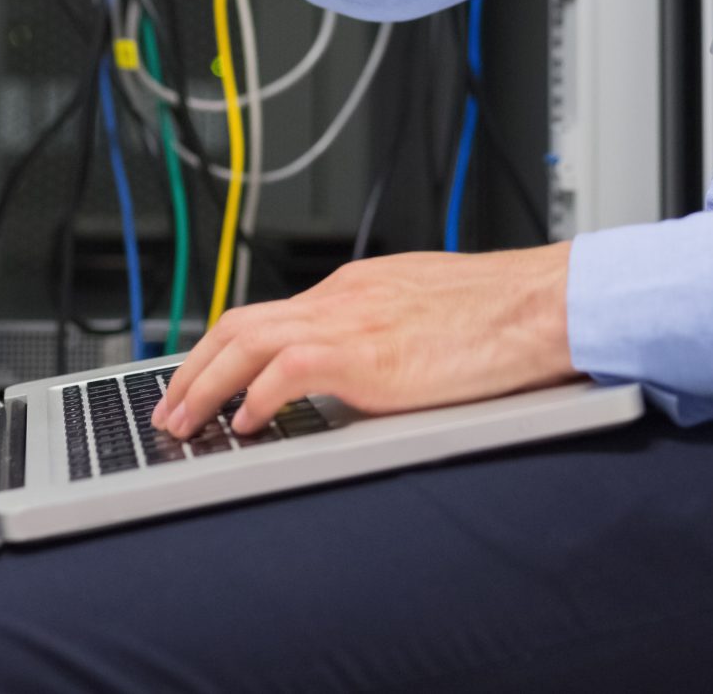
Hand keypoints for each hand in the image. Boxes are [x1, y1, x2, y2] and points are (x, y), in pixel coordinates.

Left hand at [152, 243, 579, 437]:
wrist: (543, 304)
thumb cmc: (504, 314)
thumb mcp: (427, 310)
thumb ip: (387, 330)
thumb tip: (369, 364)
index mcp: (355, 287)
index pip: (268, 314)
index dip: (225, 349)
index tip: (201, 377)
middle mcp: (342, 297)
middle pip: (239, 322)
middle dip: (194, 366)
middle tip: (169, 407)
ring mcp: (351, 322)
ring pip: (246, 342)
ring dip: (204, 385)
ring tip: (183, 423)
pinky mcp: (365, 356)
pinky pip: (285, 373)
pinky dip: (255, 398)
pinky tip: (244, 426)